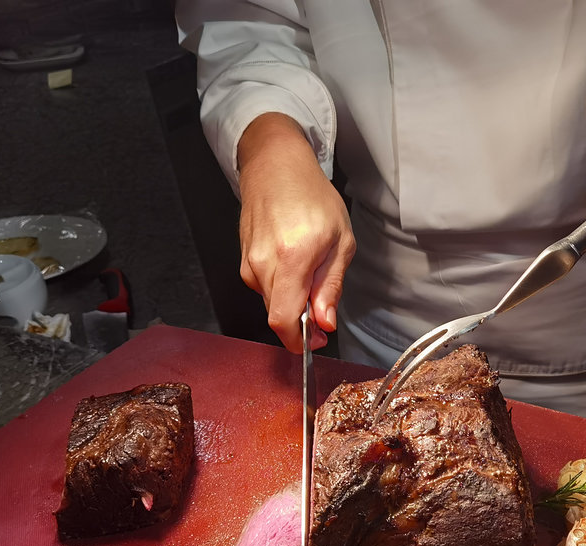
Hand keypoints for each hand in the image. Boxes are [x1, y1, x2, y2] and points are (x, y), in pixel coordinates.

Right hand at [237, 112, 354, 350]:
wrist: (275, 165)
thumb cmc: (311, 196)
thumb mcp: (341, 241)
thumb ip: (330, 286)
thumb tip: (324, 322)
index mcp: (291, 258)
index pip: (283, 320)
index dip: (300, 341)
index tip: (316, 340)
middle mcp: (263, 263)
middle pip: (278, 315)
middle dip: (302, 320)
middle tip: (323, 304)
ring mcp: (248, 262)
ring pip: (271, 302)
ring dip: (292, 300)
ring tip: (311, 271)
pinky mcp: (244, 260)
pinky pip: (264, 287)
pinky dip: (282, 286)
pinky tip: (294, 263)